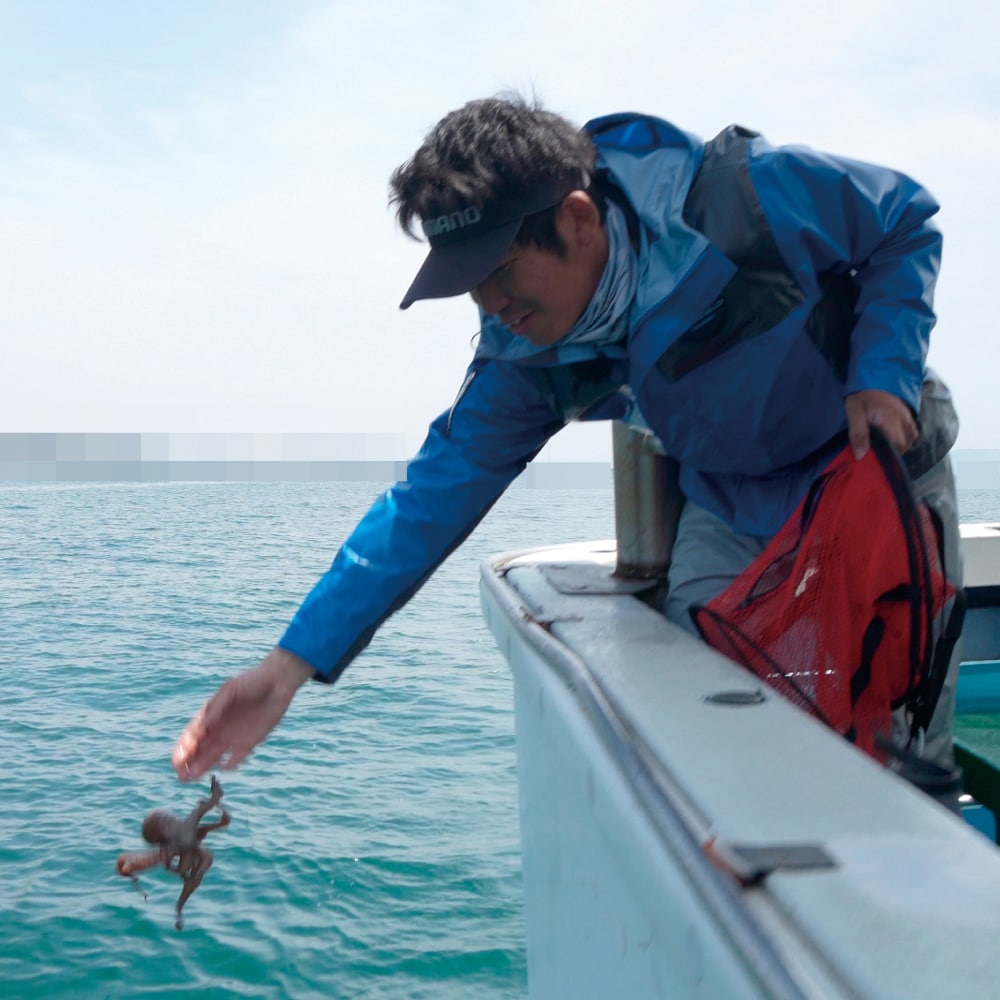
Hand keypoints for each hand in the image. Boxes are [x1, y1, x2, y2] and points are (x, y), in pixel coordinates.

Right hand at [172, 647, 314, 780]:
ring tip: (193, 777)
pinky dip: (229, 765)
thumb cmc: (251, 681)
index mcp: (210, 716)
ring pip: (212, 757)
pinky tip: (224, 766)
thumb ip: (217, 706)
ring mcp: (232, 738)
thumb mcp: (231, 689)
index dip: (183, 749)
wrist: (277, 683)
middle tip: (182, 775)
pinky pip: (236, 759)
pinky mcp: (249, 743)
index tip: (179, 759)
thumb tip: (202, 724)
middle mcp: (218, 730)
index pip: (191, 736)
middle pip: (198, 751)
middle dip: (187, 763)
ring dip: (202, 767)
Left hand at [844, 389, 917, 459]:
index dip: (887, 457)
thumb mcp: (854, 411)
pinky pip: (910, 436)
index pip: (896, 445)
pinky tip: (888, 441)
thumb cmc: (864, 394)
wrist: (878, 375)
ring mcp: (909, 419)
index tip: (875, 461)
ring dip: (895, 448)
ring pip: (908, 442)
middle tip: (874, 455)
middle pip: (903, 446)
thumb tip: (860, 456)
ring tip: (880, 447)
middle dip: (889, 454)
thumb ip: (857, 433)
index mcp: (890, 419)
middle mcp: (904, 420)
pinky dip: (901, 441)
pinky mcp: (910, 419)